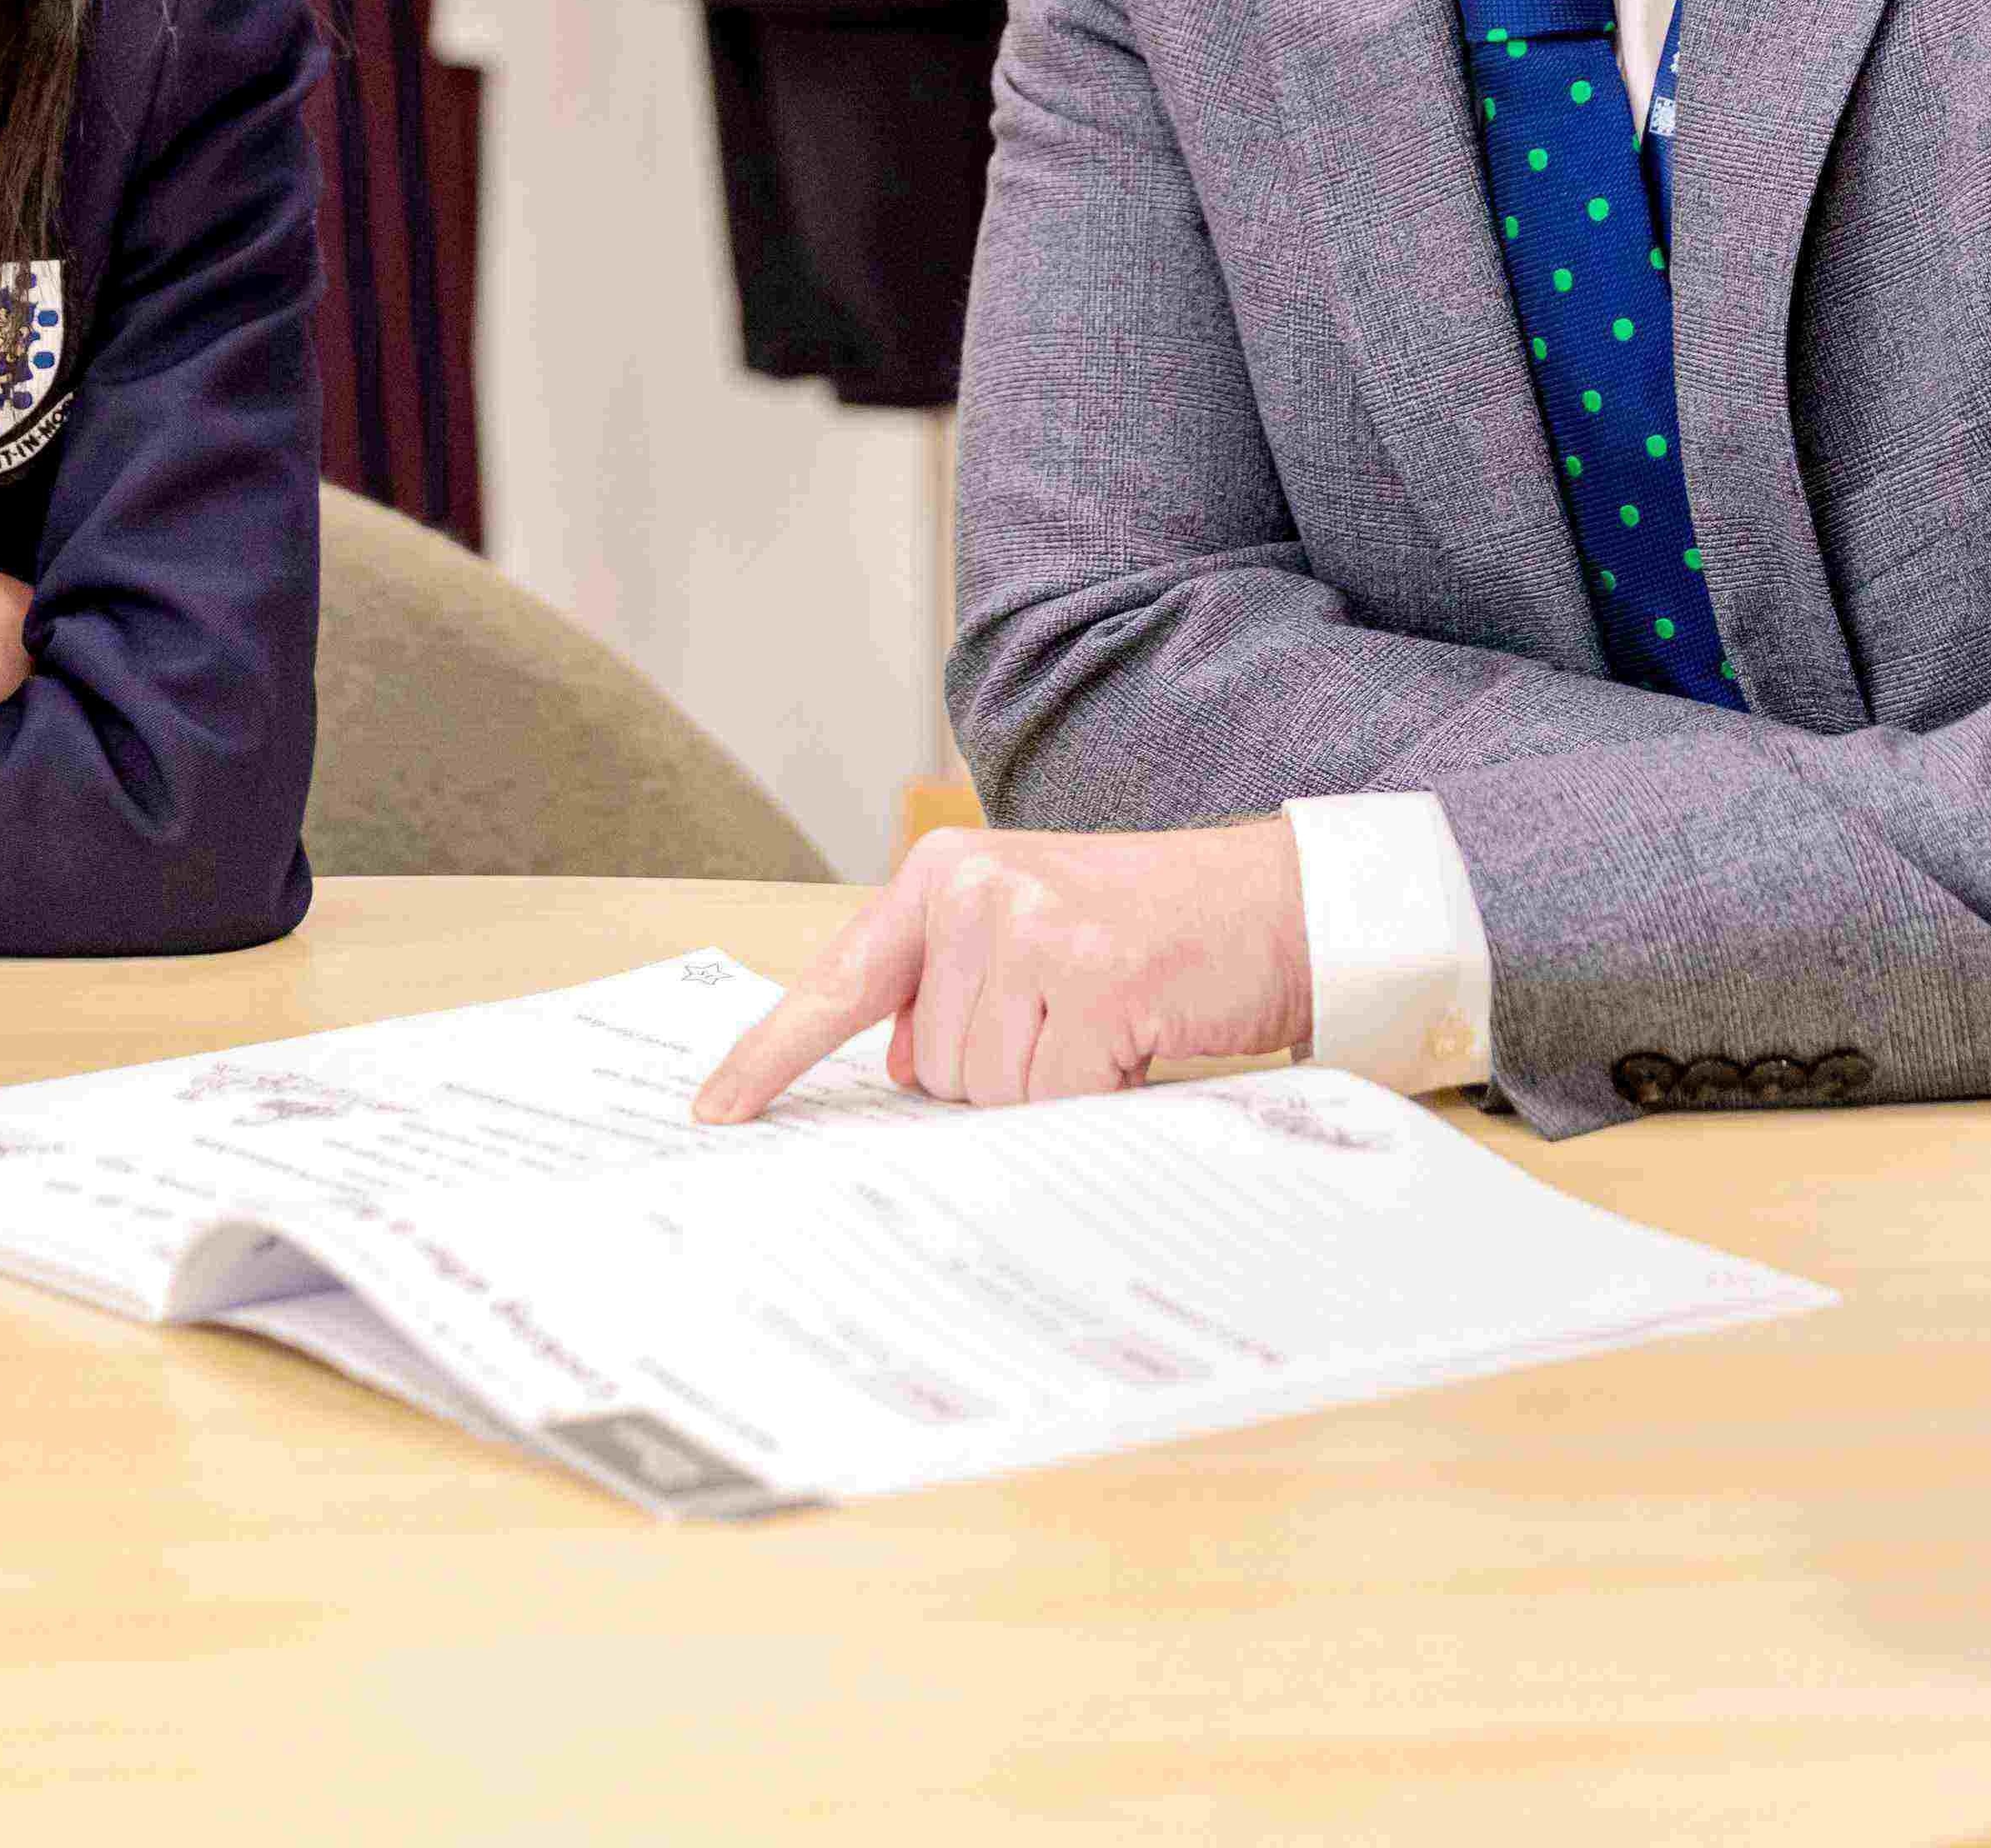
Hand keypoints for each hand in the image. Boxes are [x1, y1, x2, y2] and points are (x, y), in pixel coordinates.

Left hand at [689, 819, 1310, 1121]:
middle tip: (1081, 1018)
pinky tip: (1139, 1039)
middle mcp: (974, 890)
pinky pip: (1057, 1099)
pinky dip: (1102, 1094)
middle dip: (1009, 1073)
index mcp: (941, 876)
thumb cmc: (1154, 932)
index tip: (713, 1114)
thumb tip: (905, 1067)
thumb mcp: (1031, 935)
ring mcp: (1030, 929)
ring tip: (1114, 1020)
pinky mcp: (1090, 977)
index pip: (837, 981)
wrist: (1277, 903)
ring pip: (992, 1092)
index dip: (771, 1056)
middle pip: (938, 1068)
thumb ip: (952, 988)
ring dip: (1057, 1084)